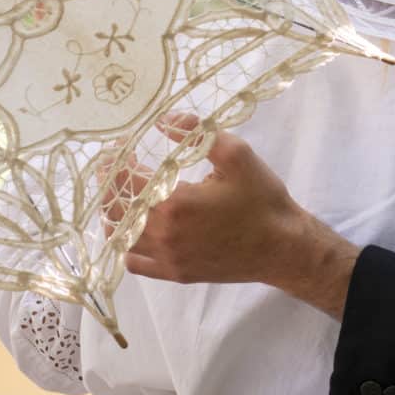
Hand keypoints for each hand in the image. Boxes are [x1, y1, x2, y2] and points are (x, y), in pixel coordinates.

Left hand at [117, 126, 360, 319]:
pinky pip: (135, 263)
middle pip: (116, 210)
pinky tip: (136, 230)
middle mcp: (164, 234)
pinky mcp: (175, 274)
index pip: (126, 181)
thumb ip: (199, 133)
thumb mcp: (237, 155)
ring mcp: (168, 258)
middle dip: (111, 185)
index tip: (120, 147)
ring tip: (125, 195)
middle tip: (116, 167)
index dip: (117, 161)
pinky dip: (127, 245)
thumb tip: (165, 120)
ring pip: (121, 238)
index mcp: (175, 203)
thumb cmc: (261, 199)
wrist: (282, 247)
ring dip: (116, 214)